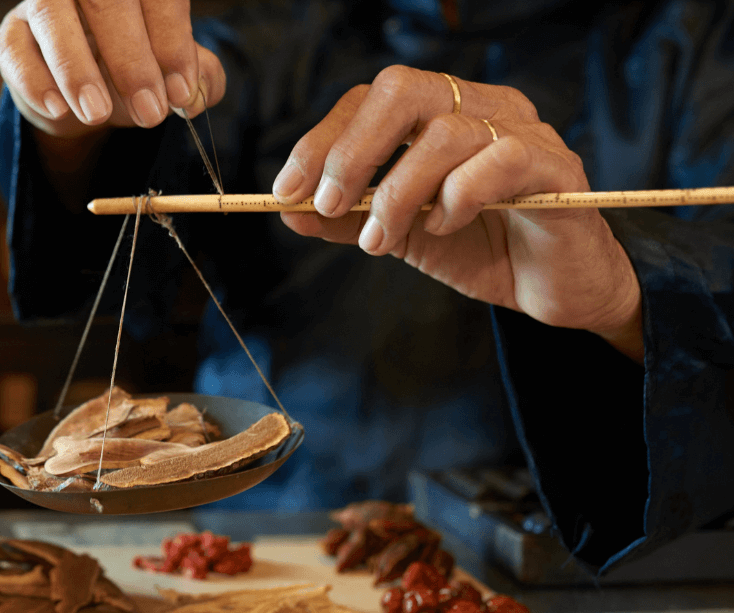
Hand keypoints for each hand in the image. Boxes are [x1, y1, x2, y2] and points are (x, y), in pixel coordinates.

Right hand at [0, 0, 226, 139]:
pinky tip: (59, 109)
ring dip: (76, 68)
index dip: (172, 41)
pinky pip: (15, 49)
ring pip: (51, 13)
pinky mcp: (12, 33)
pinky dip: (36, 81)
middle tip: (149, 112)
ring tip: (97, 113)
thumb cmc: (130, 73)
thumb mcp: (170, 76)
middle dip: (132, 61)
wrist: (81, 98)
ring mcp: (45, 3)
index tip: (181, 92)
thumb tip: (201, 90)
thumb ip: (199, 78)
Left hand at [273, 66, 643, 361]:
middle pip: (404, 90)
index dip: (322, 139)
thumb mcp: (399, 235)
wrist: (553, 291)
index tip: (287, 190)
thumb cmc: (480, 248)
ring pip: (445, 133)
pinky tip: (445, 228)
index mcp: (442, 112)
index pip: (372, 99)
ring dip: (397, 194)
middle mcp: (482, 108)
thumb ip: (347, 219)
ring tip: (381, 240)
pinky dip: (458, 198)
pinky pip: (499, 162)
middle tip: (331, 205)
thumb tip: (288, 210)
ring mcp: (523, 133)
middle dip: (352, 151)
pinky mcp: (557, 168)